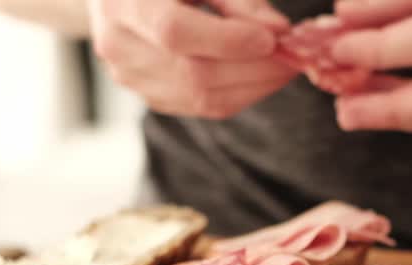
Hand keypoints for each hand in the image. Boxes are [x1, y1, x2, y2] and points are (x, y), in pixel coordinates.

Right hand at [88, 0, 297, 118]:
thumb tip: (278, 31)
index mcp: (125, 3)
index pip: (176, 33)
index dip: (229, 41)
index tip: (273, 39)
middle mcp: (119, 45)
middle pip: (194, 73)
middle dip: (254, 70)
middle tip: (292, 57)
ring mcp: (129, 77)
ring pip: (202, 98)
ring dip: (253, 86)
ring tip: (282, 66)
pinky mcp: (148, 95)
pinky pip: (201, 107)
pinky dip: (239, 93)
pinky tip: (259, 76)